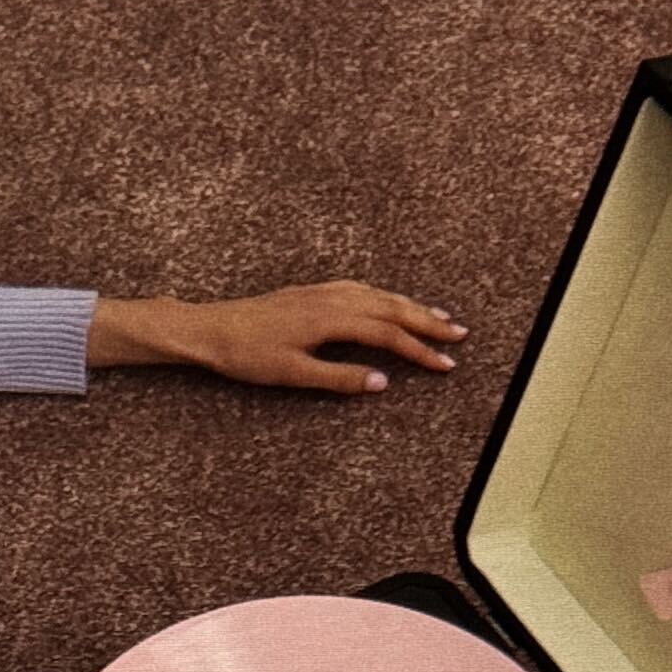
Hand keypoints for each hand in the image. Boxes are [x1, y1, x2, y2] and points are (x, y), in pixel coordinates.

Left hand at [166, 281, 467, 392]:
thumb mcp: (294, 374)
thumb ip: (340, 378)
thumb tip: (382, 382)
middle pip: (392, 308)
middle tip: (460, 334)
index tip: (447, 363)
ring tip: (437, 317)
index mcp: (332, 320)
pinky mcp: (311, 293)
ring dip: (410, 306)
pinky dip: (384, 296)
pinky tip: (389, 302)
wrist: (210, 329)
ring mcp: (322, 292)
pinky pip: (360, 289)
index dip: (421, 350)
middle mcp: (332, 300)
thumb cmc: (246, 354)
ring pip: (378, 295)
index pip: (389, 335)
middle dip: (428, 321)